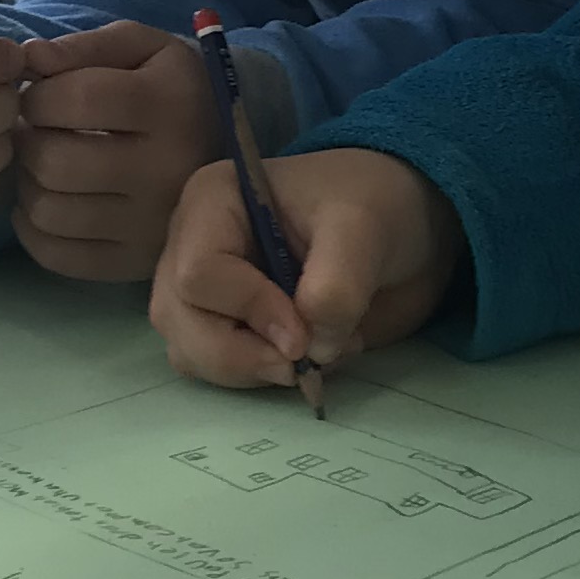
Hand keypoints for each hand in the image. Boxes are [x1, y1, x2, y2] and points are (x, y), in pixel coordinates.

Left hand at [10, 21, 213, 282]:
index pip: (77, 100)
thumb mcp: (141, 48)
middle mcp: (164, 170)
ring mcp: (151, 224)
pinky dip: (34, 228)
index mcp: (167, 105)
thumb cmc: (170, 87)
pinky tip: (47, 199)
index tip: (37, 94)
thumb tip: (29, 58)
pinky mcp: (136, 261)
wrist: (228, 146)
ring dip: (28, 183)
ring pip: (48, 211)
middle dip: (28, 139)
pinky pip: (57, 255)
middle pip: (55, 161)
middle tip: (37, 131)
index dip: (37, 95)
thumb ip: (84, 47)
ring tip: (43, 163)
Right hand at [149, 147, 460, 393]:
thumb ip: (336, 285)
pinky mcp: (222, 326)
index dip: (250, 311)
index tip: (307, 333)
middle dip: (246, 354)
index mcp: (212, 202)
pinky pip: (218, 370)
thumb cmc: (374, 206)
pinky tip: (309, 355)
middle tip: (310, 359)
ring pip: (192, 354)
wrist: (397, 228)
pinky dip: (261, 376)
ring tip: (322, 348)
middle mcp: (189, 245)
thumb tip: (309, 349)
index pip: (199, 273)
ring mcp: (200, 291)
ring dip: (256, 368)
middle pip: (182, 321)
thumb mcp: (364, 230)